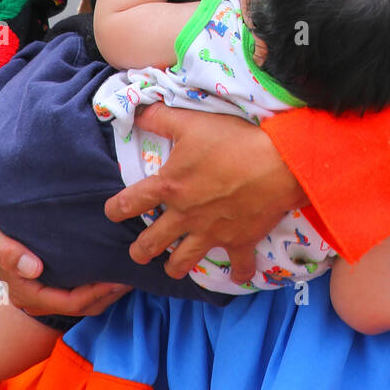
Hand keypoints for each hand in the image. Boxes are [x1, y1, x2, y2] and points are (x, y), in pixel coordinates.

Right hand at [0, 190, 130, 317]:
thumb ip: (9, 252)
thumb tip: (34, 269)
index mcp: (26, 292)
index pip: (70, 303)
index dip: (97, 294)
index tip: (119, 279)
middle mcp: (37, 297)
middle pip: (82, 306)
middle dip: (108, 294)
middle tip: (134, 276)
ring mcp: (44, 290)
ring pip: (83, 299)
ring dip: (106, 289)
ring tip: (129, 271)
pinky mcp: (51, 280)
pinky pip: (79, 287)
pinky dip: (97, 280)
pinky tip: (112, 264)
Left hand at [104, 104, 305, 283]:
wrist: (277, 162)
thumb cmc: (232, 140)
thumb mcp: (191, 122)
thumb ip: (160, 118)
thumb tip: (135, 112)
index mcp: (169, 187)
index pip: (130, 202)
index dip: (115, 209)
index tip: (111, 212)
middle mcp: (185, 216)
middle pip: (152, 242)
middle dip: (140, 250)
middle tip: (138, 253)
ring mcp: (212, 233)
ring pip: (184, 261)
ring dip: (175, 267)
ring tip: (172, 268)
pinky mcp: (239, 241)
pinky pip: (238, 266)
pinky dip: (237, 273)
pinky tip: (236, 276)